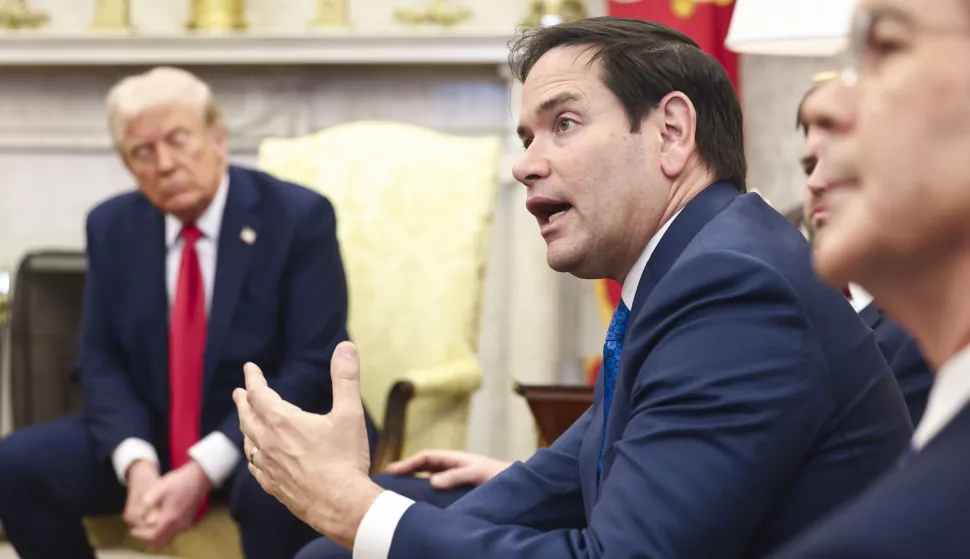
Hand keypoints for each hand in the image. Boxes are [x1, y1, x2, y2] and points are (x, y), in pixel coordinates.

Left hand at [129, 461, 210, 548]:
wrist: (200, 476)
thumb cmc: (179, 481)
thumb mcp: (158, 488)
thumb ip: (146, 503)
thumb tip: (140, 514)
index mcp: (170, 518)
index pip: (153, 536)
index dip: (141, 535)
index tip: (134, 530)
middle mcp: (179, 524)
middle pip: (161, 542)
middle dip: (149, 538)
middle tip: (141, 530)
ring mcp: (186, 523)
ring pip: (169, 537)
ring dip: (158, 534)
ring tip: (150, 524)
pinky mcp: (190, 519)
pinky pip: (176, 532)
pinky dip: (166, 530)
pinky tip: (163, 518)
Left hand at [234, 342, 382, 548]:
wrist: (341, 505)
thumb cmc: (345, 459)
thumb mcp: (350, 414)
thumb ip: (345, 378)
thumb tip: (345, 347)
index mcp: (284, 422)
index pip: (259, 393)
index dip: (253, 378)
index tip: (249, 368)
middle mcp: (269, 443)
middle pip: (247, 417)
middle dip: (243, 401)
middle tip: (240, 392)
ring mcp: (268, 467)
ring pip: (248, 442)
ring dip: (245, 426)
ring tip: (246, 420)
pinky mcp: (273, 486)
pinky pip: (254, 467)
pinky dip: (252, 454)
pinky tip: (255, 457)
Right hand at [385, 450, 510, 488]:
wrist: (517, 484)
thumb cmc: (499, 475)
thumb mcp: (476, 473)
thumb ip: (455, 476)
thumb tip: (431, 481)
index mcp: (453, 459)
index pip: (425, 458)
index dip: (407, 463)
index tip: (391, 471)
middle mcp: (452, 468)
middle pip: (423, 468)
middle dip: (406, 473)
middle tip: (387, 482)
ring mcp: (455, 479)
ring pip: (429, 480)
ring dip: (414, 484)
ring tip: (398, 494)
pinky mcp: (459, 491)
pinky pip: (438, 492)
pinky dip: (426, 495)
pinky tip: (420, 504)